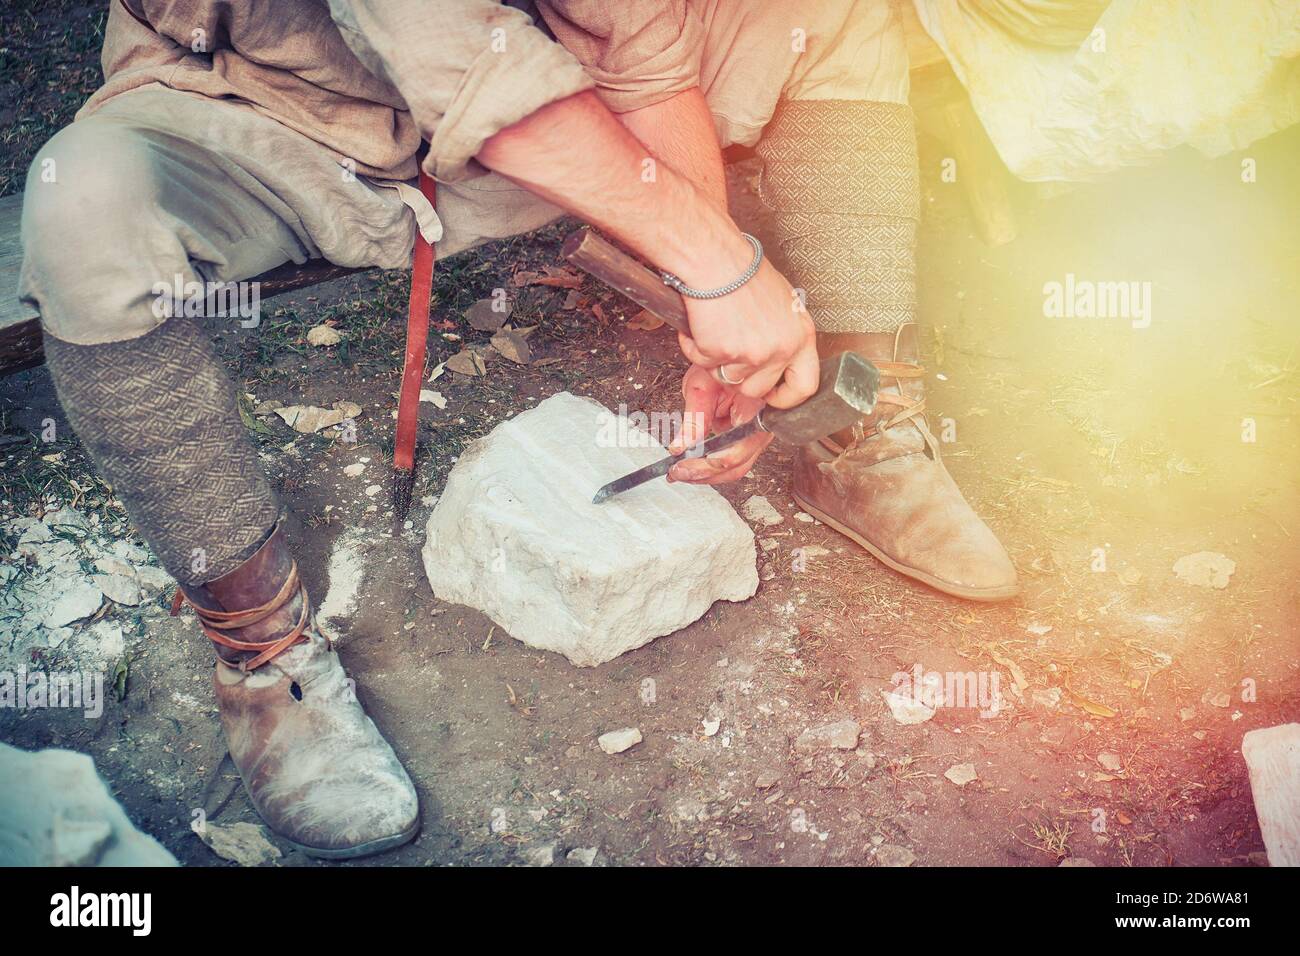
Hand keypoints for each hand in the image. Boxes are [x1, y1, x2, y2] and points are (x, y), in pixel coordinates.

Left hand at [666, 364, 772, 484]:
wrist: (736, 352)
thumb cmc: (723, 362)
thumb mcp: (702, 386)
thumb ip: (694, 420)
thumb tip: (679, 447)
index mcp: (755, 412)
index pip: (733, 453)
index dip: (704, 466)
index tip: (680, 467)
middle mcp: (763, 426)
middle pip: (737, 466)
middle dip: (704, 474)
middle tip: (676, 473)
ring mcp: (760, 432)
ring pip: (738, 466)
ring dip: (708, 472)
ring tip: (681, 469)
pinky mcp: (752, 435)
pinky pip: (736, 456)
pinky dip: (713, 462)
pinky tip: (693, 461)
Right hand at [675, 255, 819, 408]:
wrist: (717, 259)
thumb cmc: (744, 272)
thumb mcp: (782, 305)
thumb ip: (784, 336)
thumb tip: (775, 360)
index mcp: (800, 336)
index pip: (804, 385)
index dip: (786, 397)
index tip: (772, 394)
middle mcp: (780, 348)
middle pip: (758, 390)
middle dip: (739, 378)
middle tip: (729, 354)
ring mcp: (751, 354)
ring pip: (728, 379)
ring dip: (717, 360)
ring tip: (717, 328)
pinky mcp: (722, 352)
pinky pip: (702, 363)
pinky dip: (696, 346)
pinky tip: (702, 323)